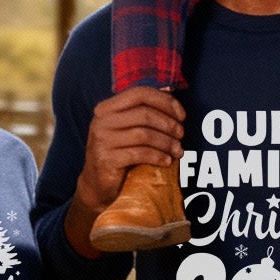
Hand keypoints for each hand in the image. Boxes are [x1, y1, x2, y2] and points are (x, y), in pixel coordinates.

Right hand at [65, 89, 187, 254]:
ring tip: (178, 150)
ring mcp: (102, 140)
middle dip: (169, 124)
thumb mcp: (126, 129)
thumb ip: (142, 113)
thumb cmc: (118, 154)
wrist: (97, 185)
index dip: (165, 101)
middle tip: (181, 135)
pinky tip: (167, 161)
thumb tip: (170, 94)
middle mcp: (102, 121)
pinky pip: (140, 153)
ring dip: (167, 142)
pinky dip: (158, 156)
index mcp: (107, 108)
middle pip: (144, 114)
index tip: (182, 115)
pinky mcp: (107, 159)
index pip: (140, 94)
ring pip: (144, 134)